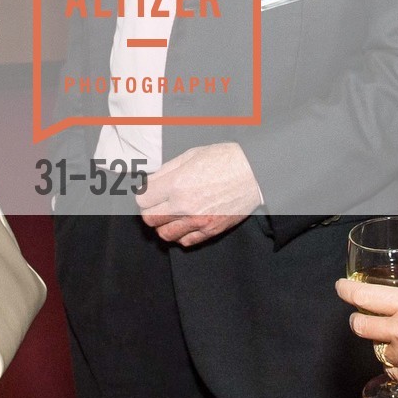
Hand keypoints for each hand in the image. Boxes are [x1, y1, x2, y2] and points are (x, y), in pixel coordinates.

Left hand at [137, 142, 261, 247]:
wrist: (254, 172)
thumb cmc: (225, 159)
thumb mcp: (190, 156)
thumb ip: (166, 171)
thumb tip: (150, 182)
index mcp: (177, 184)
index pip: (142, 200)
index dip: (144, 194)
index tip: (149, 191)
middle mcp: (184, 205)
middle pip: (149, 219)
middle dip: (150, 210)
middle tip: (158, 202)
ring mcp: (198, 221)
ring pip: (165, 234)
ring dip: (164, 224)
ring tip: (171, 214)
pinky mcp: (211, 230)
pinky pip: (186, 241)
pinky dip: (181, 234)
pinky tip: (185, 222)